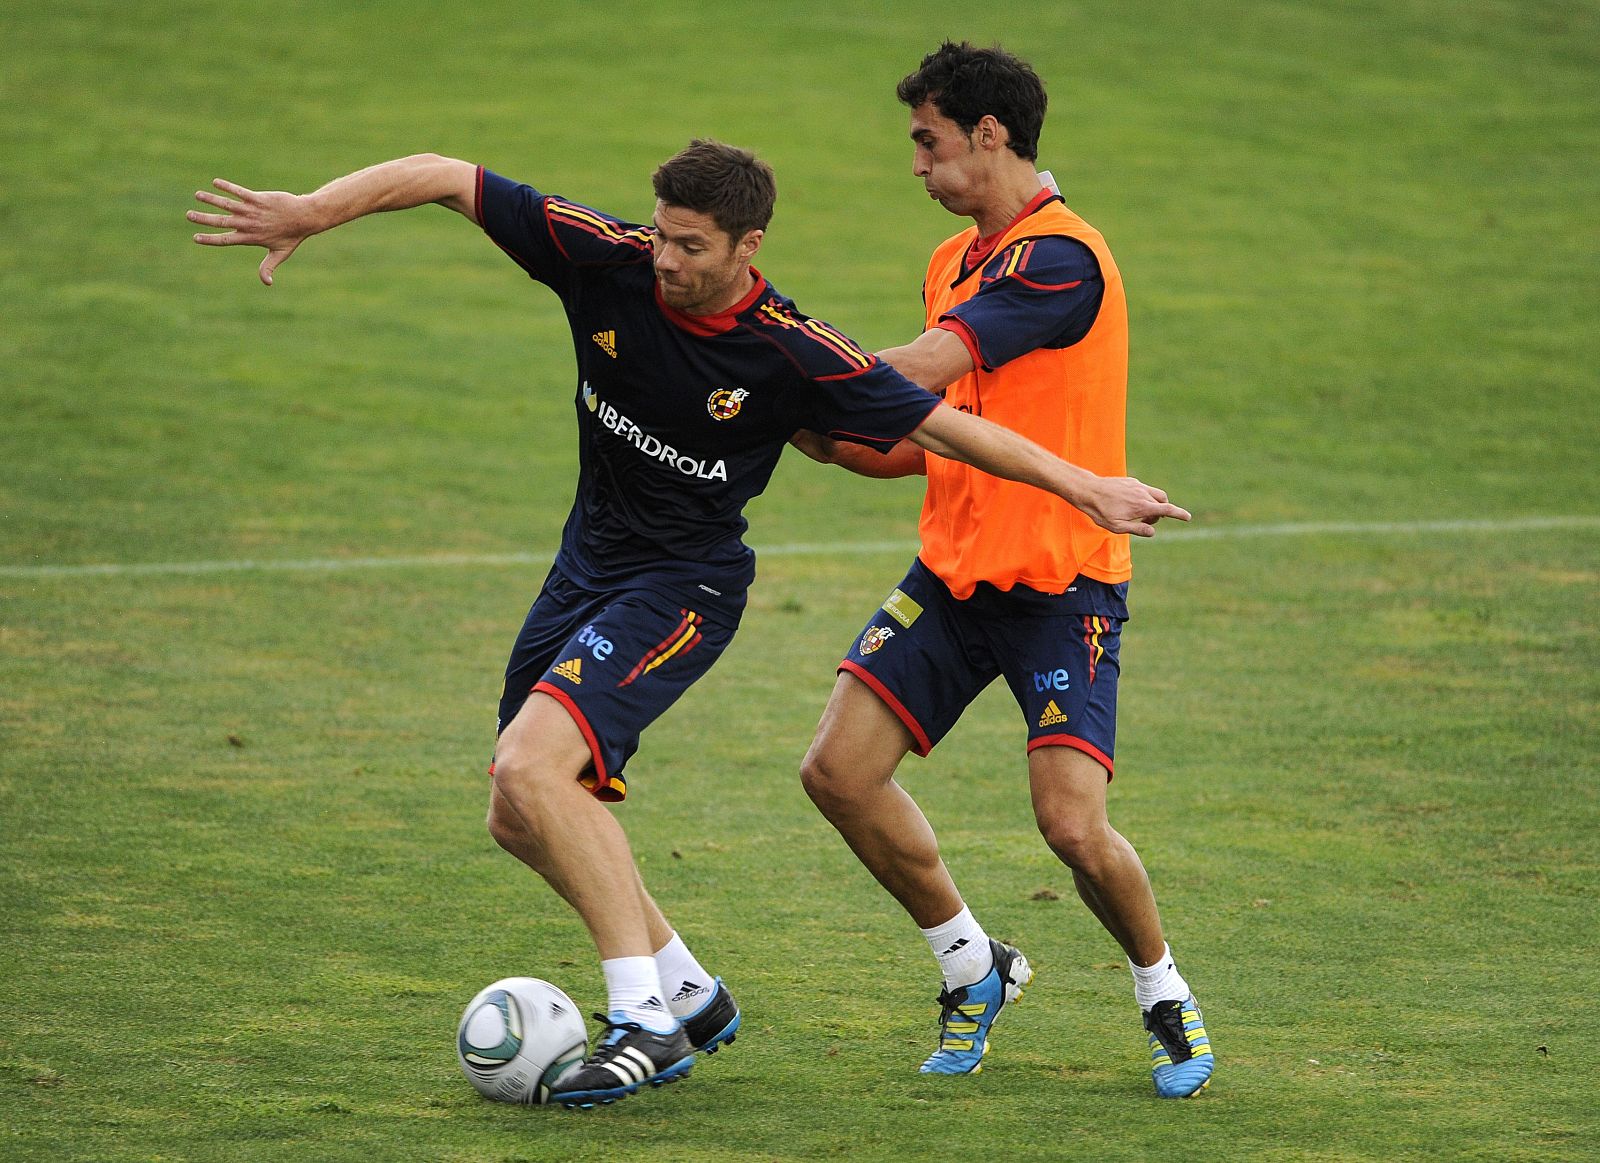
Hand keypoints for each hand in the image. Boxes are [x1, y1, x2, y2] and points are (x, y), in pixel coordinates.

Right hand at [188, 179, 314, 284]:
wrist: (304, 218)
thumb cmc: (292, 236)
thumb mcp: (280, 254)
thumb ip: (268, 267)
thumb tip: (267, 283)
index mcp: (250, 238)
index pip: (226, 240)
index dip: (210, 239)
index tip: (195, 238)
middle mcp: (249, 224)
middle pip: (221, 222)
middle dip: (204, 219)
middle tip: (188, 215)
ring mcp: (253, 211)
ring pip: (228, 204)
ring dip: (211, 199)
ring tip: (197, 195)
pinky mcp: (258, 198)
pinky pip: (239, 191)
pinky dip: (228, 187)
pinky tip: (215, 182)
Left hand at [1080, 476, 1191, 536]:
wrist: (1089, 491)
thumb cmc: (1101, 512)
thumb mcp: (1117, 527)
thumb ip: (1137, 529)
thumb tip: (1153, 531)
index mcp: (1142, 506)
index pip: (1166, 509)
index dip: (1179, 514)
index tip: (1187, 517)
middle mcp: (1143, 493)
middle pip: (1163, 502)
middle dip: (1162, 512)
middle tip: (1147, 523)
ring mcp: (1137, 485)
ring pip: (1155, 494)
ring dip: (1154, 505)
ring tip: (1138, 514)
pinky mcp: (1131, 481)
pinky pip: (1144, 489)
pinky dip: (1145, 498)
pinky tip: (1129, 504)